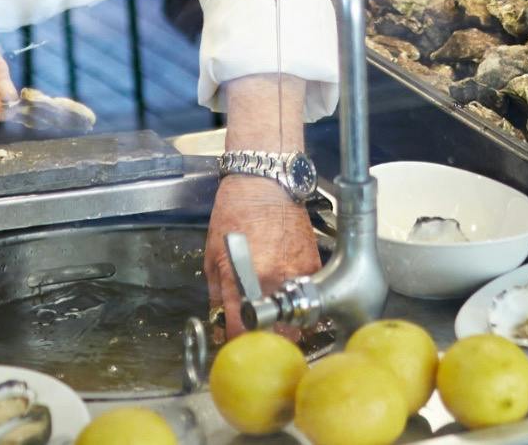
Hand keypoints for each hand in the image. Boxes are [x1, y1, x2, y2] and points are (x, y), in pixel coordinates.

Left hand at [204, 174, 321, 338]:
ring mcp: (298, 274)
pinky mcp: (315, 267)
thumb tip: (220, 326)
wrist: (265, 184)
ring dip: (285, 326)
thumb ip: (217, 296)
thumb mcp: (213, 256)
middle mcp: (273, 280)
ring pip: (298, 322)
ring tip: (272, 318)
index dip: (237, 343)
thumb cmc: (235, 213)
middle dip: (265, 340)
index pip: (242, 331)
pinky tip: (287, 296)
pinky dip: (300, 304)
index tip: (235, 344)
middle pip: (276, 335)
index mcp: (243, 279)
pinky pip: (310, 299)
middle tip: (255, 334)